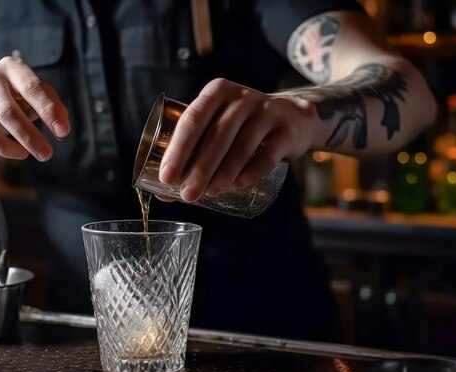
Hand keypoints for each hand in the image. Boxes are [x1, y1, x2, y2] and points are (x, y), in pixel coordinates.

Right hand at [0, 56, 70, 160]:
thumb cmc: (21, 92)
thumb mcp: (40, 92)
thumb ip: (55, 108)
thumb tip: (62, 130)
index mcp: (13, 68)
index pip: (32, 89)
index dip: (48, 112)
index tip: (63, 133)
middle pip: (8, 112)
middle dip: (29, 137)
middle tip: (45, 155)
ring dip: (5, 147)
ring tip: (23, 154)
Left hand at [158, 78, 314, 201]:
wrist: (293, 119)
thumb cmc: (242, 126)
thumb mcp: (218, 126)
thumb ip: (194, 154)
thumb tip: (163, 193)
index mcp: (217, 92)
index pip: (192, 120)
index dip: (178, 150)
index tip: (167, 177)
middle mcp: (242, 97)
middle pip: (216, 136)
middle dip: (199, 169)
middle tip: (187, 195)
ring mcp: (267, 112)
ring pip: (241, 147)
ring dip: (223, 174)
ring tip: (210, 193)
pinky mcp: (286, 131)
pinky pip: (267, 156)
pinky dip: (250, 173)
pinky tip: (237, 186)